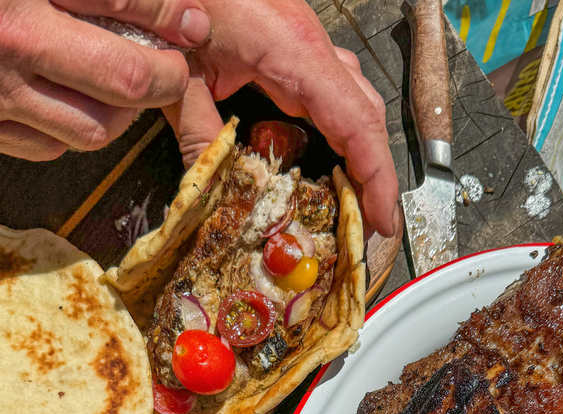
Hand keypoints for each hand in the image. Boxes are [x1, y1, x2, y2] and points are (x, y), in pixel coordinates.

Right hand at [0, 0, 212, 159]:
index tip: (189, 21)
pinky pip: (47, 149)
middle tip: (172, 61)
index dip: (168, 13)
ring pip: (92, 129)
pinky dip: (73, 131)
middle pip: (124, 81)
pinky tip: (71, 105)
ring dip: (122, 112)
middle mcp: (3, 49)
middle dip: (163, 74)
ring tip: (123, 85)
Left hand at [162, 0, 399, 236]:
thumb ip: (197, 131)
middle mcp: (310, 44)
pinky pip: (333, 87)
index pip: (356, 121)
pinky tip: (331, 154)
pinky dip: (342, 127)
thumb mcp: (181, 74)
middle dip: (375, 174)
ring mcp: (304, 41)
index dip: (376, 175)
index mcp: (293, 51)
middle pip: (366, 114)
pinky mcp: (291, 43)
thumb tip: (207, 190)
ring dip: (362, 150)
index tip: (381, 217)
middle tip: (368, 223)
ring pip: (356, 99)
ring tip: (354, 198)